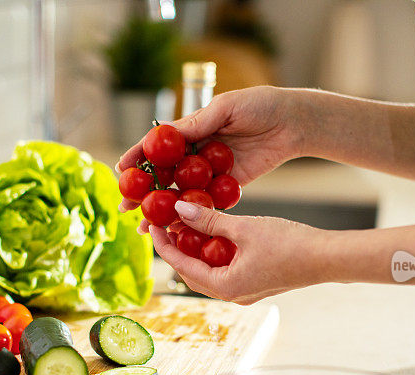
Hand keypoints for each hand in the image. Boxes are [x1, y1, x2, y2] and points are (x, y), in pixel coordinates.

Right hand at [117, 86, 305, 215]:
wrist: (293, 123)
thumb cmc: (260, 105)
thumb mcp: (226, 107)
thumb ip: (198, 123)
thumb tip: (167, 134)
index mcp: (191, 130)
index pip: (158, 146)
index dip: (138, 158)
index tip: (121, 171)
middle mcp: (196, 153)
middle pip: (164, 175)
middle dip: (143, 192)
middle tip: (125, 207)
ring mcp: (210, 172)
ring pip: (180, 194)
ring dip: (162, 210)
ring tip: (143, 226)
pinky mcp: (228, 187)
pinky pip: (206, 203)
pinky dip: (191, 216)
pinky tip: (176, 229)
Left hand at [149, 201, 329, 304]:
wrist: (327, 258)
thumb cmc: (290, 244)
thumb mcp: (244, 228)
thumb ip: (210, 220)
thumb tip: (180, 209)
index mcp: (225, 287)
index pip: (181, 266)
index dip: (164, 244)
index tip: (153, 225)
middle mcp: (232, 295)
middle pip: (192, 273)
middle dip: (177, 249)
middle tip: (167, 224)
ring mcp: (244, 291)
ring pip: (208, 272)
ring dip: (196, 250)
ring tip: (187, 225)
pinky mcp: (255, 284)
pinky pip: (225, 270)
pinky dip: (214, 253)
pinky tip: (214, 233)